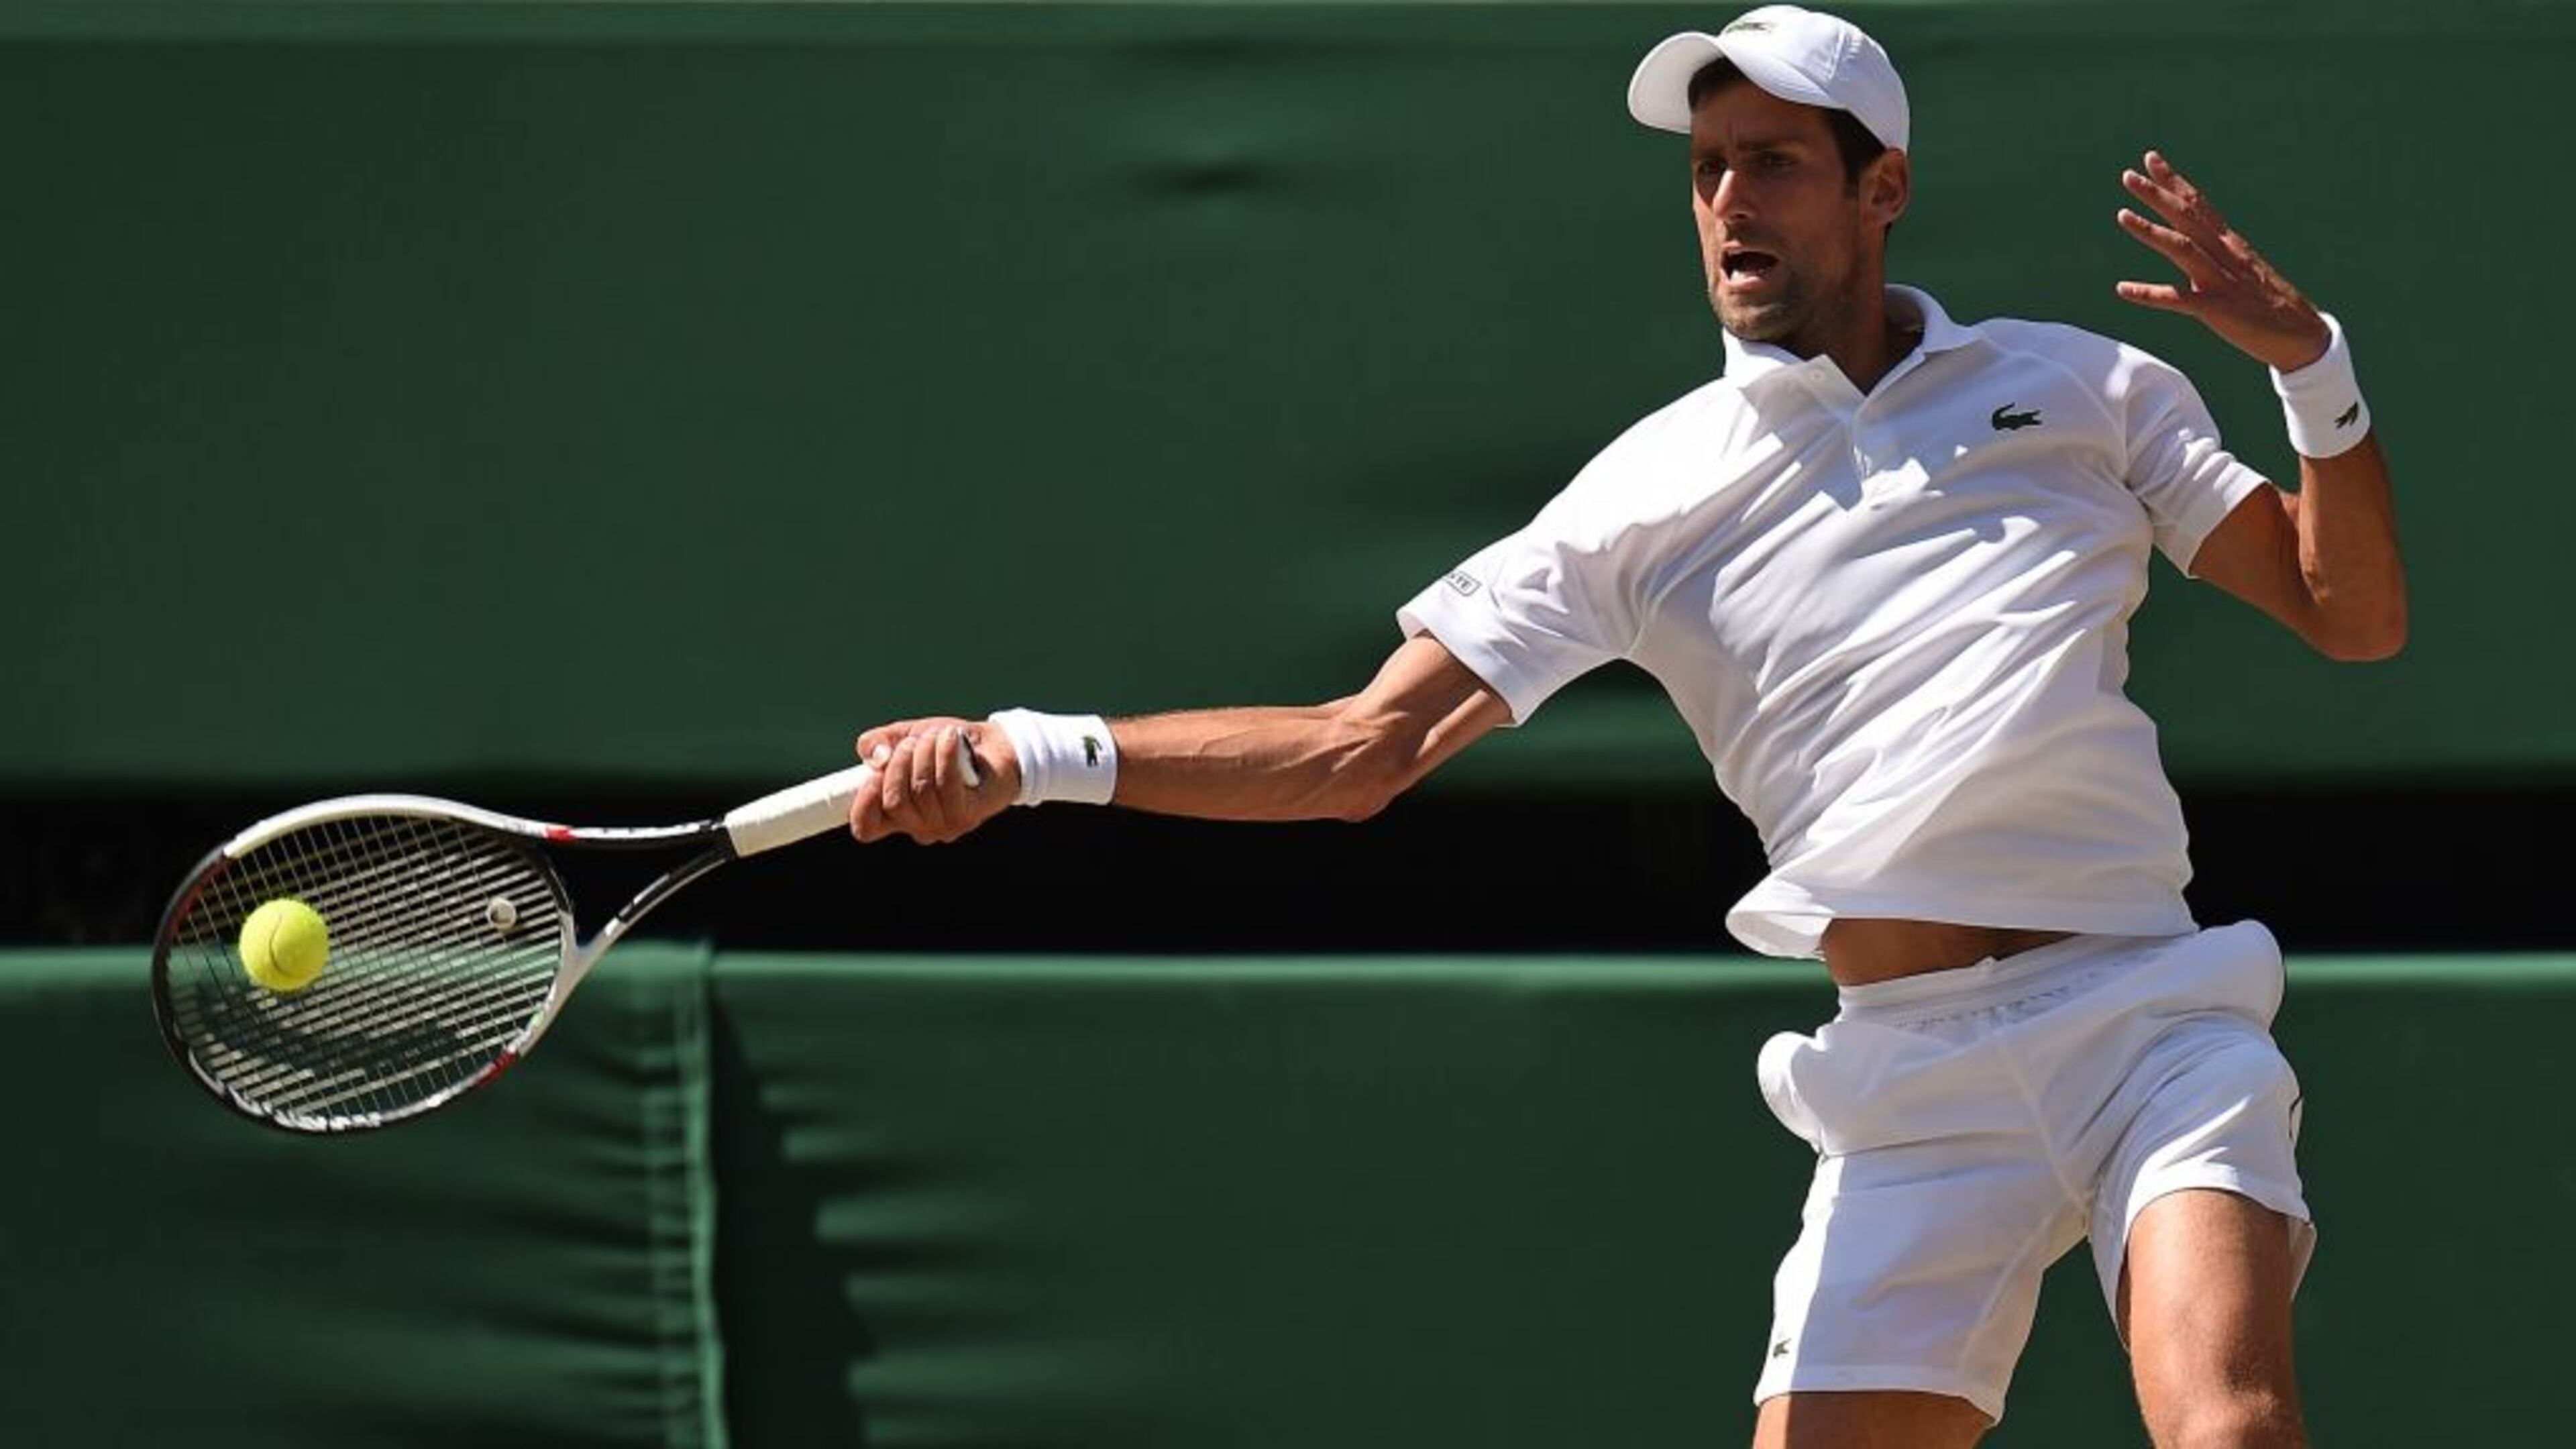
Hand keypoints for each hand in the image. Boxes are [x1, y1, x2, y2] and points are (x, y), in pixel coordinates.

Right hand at [847, 716, 1010, 844]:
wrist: (995, 745)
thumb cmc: (945, 746)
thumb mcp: (904, 737)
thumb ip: (877, 743)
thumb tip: (875, 757)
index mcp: (896, 815)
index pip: (865, 828)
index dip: (863, 800)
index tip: (873, 771)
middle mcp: (918, 827)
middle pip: (894, 803)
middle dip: (899, 763)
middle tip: (913, 742)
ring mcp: (944, 826)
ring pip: (921, 790)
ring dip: (925, 753)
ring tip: (936, 736)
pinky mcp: (967, 816)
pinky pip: (947, 784)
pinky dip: (945, 753)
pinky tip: (950, 737)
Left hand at [2115, 150, 2330, 371]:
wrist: (2301, 336)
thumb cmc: (2266, 303)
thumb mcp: (2239, 270)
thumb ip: (2214, 254)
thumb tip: (2191, 242)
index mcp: (2229, 244)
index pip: (2198, 205)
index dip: (2174, 181)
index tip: (2151, 158)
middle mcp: (2225, 255)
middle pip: (2188, 218)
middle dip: (2158, 195)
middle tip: (2129, 175)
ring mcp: (2221, 281)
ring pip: (2182, 249)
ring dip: (2151, 231)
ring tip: (2122, 215)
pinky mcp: (2218, 310)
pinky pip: (2179, 300)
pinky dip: (2150, 294)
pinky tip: (2123, 289)